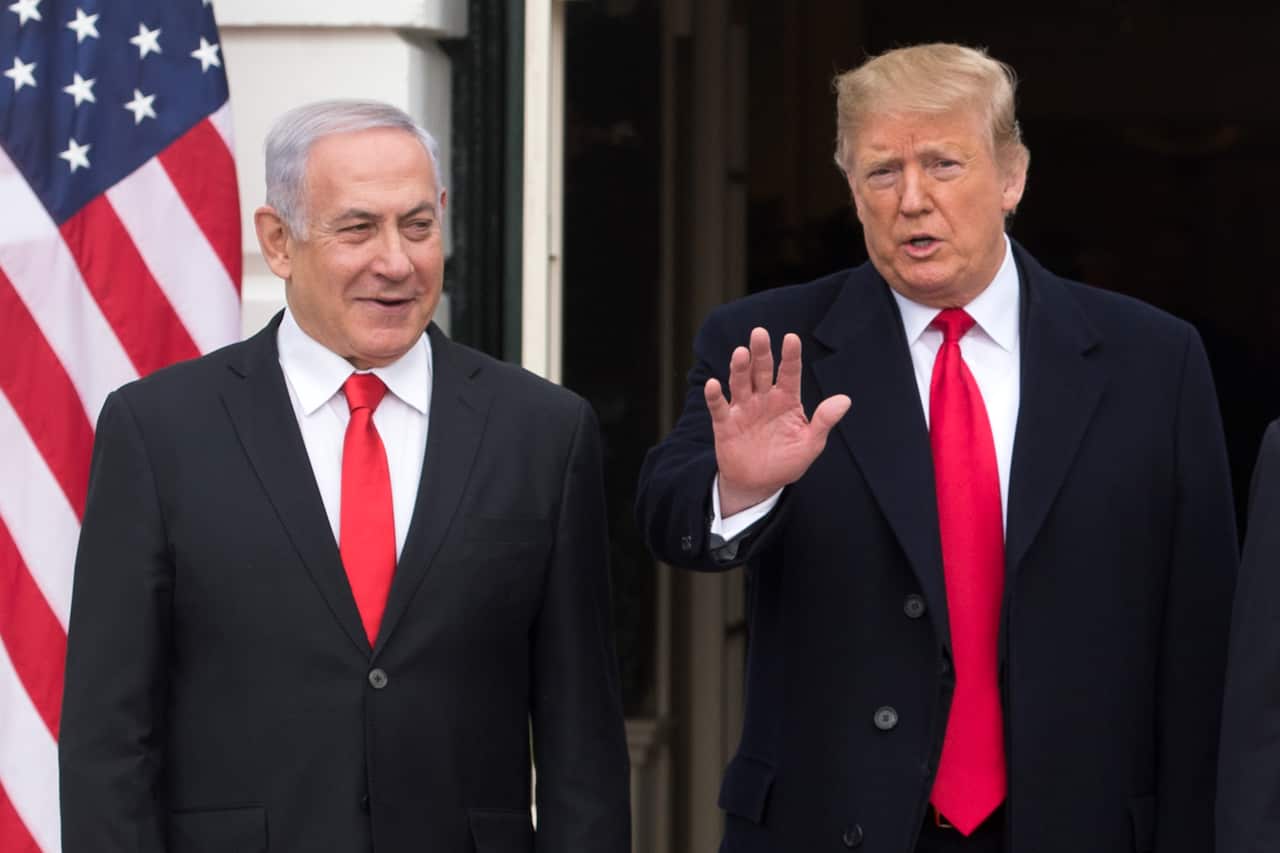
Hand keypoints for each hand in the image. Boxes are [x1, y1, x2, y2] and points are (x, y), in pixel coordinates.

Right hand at [706, 327, 850, 515]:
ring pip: (740, 383)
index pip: (789, 372)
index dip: (790, 356)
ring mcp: (743, 409)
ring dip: (739, 368)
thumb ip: (824, 421)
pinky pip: (719, 407)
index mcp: (786, 399)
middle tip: (759, 333)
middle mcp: (763, 398)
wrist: (759, 484)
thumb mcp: (810, 444)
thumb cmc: (787, 461)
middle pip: (761, 370)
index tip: (791, 338)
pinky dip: (715, 396)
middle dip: (761, 353)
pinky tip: (713, 384)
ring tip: (740, 353)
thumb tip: (845, 400)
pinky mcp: (725, 423)